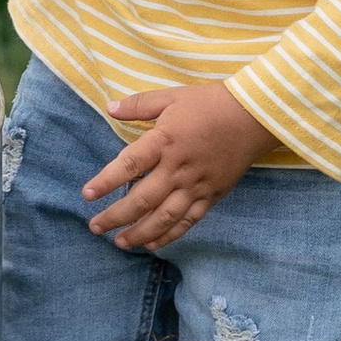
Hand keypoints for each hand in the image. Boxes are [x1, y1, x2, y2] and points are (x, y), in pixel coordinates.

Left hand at [84, 82, 270, 251]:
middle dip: (116, 216)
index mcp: (165, 141)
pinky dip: (170, 235)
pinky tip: (153, 244)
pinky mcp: (211, 196)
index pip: (129, 165)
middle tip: (95, 227)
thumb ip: (139, 104)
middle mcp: (178, 168)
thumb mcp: (172, 96)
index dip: (106, 182)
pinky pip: (188, 221)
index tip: (87, 195)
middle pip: (142, 199)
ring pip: (164, 217)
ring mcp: (196, 185)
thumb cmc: (210, 104)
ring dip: (139, 233)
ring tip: (120, 243)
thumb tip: (109, 108)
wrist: (253, 117)